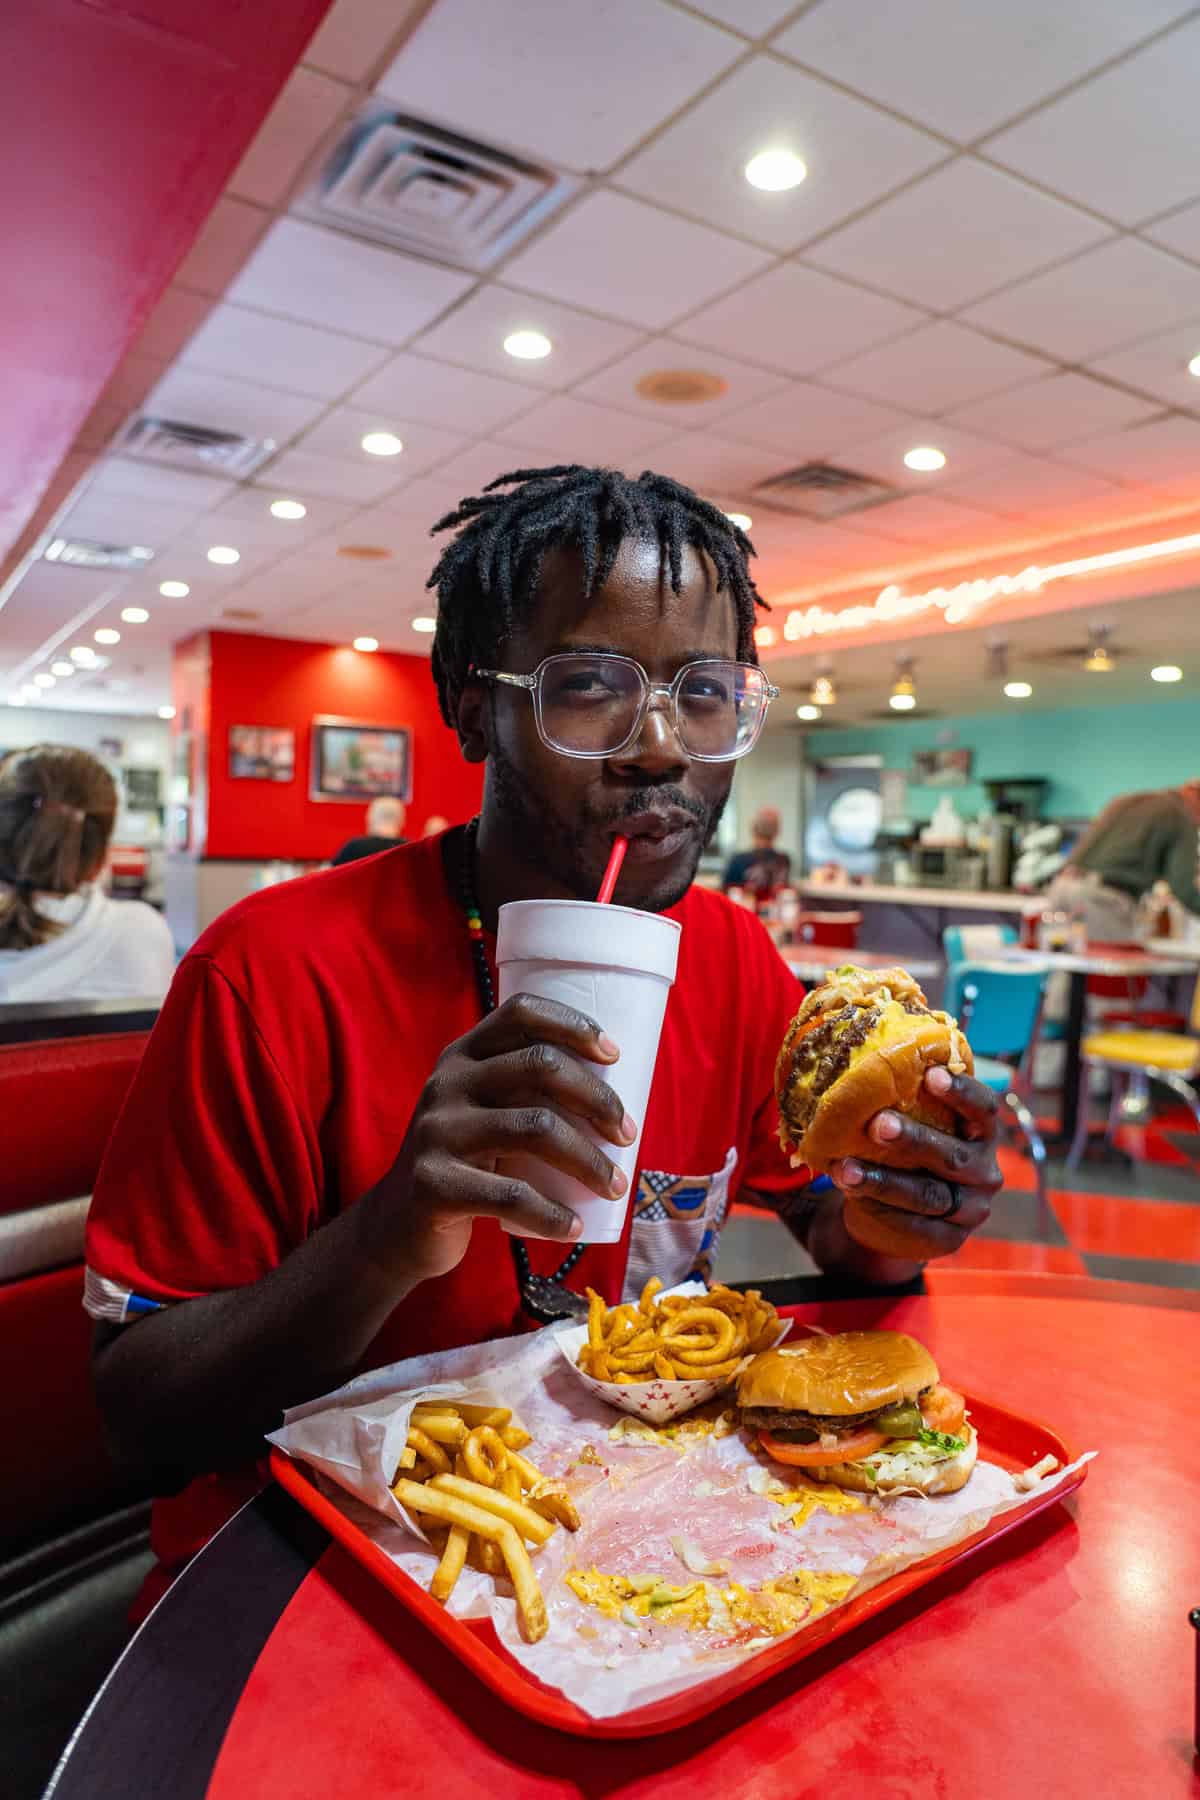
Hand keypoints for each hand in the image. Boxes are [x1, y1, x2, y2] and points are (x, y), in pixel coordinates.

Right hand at [357, 995, 635, 1285]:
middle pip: (541, 1067)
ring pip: (535, 1128)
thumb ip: (523, 1094)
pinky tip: (575, 1225)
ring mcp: (437, 1132)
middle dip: (598, 1099)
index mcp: (462, 1056)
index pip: (520, 1014)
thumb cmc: (465, 1163)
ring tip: (616, 1186)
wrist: (397, 1224)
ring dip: (589, 1160)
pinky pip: (510, 1195)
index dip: (573, 1025)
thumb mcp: (481, 1113)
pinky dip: (553, 1214)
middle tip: (628, 1134)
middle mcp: (447, 1083)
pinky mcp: (435, 1184)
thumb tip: (615, 1099)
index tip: (614, 1055)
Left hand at [827, 1066, 1001, 1264]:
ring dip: (883, 1181)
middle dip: (913, 1139)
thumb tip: (875, 1040)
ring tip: (843, 1168)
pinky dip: (884, 1213)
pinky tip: (853, 1196)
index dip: (962, 1092)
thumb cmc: (909, 1148)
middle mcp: (985, 1171)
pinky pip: (918, 1228)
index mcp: (982, 1133)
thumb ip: (909, 1092)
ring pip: (928, 1195)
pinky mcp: (951, 1239)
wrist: (907, 1210)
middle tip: (876, 1124)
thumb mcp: (919, 1120)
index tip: (930, 1075)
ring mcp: (971, 1209)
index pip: (984, 1110)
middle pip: (953, 1156)